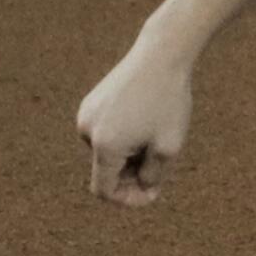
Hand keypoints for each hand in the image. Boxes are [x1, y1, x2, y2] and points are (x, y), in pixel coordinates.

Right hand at [75, 43, 193, 206]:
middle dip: (132, 175)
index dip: (126, 199)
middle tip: (163, 164)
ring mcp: (86, 115)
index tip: (151, 195)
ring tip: (157, 136)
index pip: (104, 191)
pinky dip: (124, 136)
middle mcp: (86, 132)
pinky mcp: (91, 103)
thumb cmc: (168, 103)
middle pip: (106, 171)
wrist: (161, 56)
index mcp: (104, 147)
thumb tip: (141, 188)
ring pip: (107, 151)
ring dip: (130, 154)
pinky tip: (146, 121)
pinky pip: (107, 132)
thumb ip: (153, 176)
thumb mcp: (169, 147)